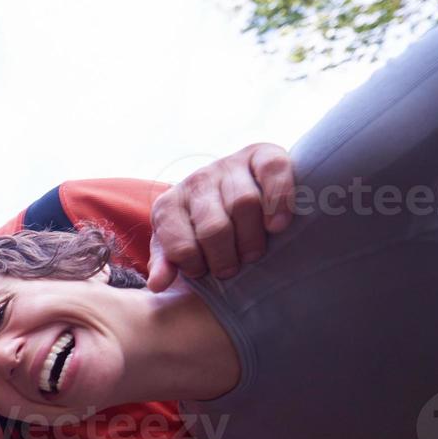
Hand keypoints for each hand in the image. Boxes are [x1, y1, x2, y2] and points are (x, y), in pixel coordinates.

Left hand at [148, 143, 294, 291]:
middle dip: (224, 257)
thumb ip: (165, 264)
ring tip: (253, 254)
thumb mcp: (174, 246)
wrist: (227, 189)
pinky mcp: (260, 154)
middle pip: (214, 227)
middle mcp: (196, 181)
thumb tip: (157, 285)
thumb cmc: (199, 228)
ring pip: (244, 203)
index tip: (205, 272)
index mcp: (169, 206)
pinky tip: (278, 225)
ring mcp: (228, 165)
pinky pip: (274, 170)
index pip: (180, 245)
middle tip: (232, 269)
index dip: (195, 265)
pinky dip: (280, 198)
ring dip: (251, 237)